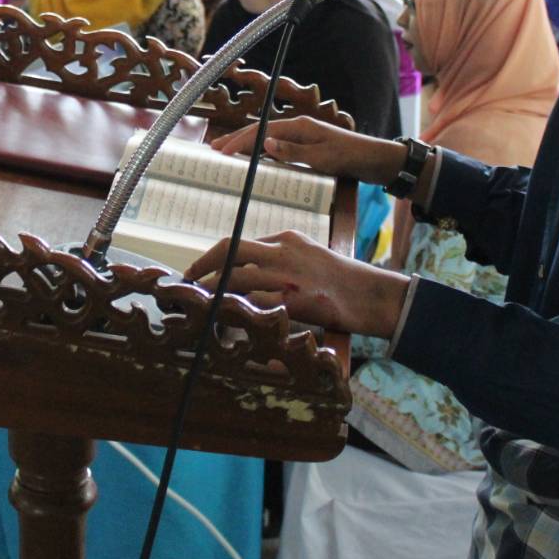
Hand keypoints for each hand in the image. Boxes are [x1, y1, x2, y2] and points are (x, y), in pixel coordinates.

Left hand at [183, 230, 412, 337]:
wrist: (371, 294)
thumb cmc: (342, 279)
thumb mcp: (310, 254)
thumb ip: (282, 257)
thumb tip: (252, 270)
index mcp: (287, 239)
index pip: (241, 244)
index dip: (217, 258)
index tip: (202, 271)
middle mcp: (283, 252)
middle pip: (230, 250)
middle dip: (202, 265)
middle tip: (187, 281)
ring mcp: (286, 276)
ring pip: (235, 277)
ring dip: (212, 291)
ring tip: (199, 303)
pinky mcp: (293, 300)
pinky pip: (253, 303)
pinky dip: (234, 311)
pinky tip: (224, 319)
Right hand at [210, 116, 405, 185]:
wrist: (376, 160)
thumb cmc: (351, 157)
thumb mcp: (321, 157)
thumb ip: (293, 151)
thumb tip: (264, 144)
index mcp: (299, 126)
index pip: (262, 131)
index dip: (240, 141)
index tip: (221, 152)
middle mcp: (299, 128)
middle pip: (261, 131)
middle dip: (237, 139)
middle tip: (214, 148)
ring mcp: (303, 136)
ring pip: (267, 138)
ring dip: (247, 145)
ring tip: (227, 152)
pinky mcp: (308, 146)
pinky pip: (278, 146)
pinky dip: (262, 151)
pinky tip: (255, 158)